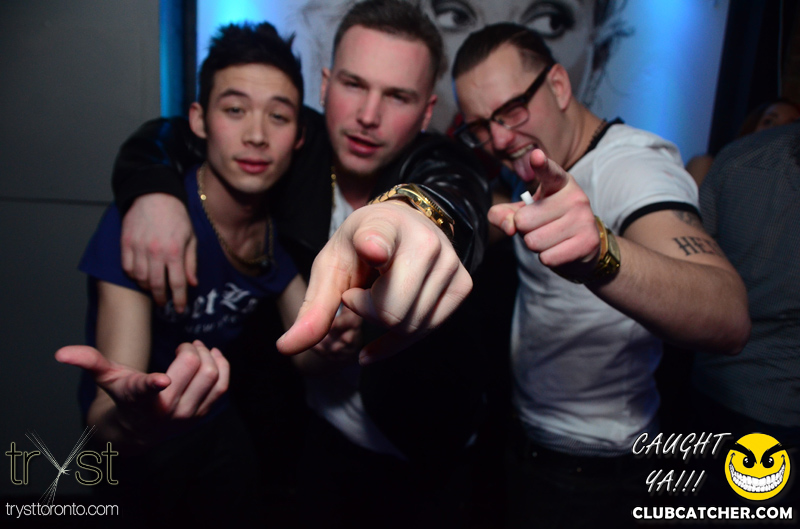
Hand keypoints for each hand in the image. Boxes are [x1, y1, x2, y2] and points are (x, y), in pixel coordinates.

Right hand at [56, 340, 228, 441]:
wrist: (138, 431)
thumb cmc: (123, 397)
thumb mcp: (106, 379)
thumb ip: (89, 361)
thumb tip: (61, 353)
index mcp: (141, 398)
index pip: (149, 391)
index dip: (155, 384)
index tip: (160, 379)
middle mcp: (167, 409)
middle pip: (194, 368)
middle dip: (192, 348)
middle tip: (185, 346)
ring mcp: (188, 414)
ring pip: (212, 375)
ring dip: (208, 355)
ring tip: (198, 350)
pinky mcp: (203, 413)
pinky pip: (222, 386)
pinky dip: (222, 366)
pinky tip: (213, 356)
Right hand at [121, 193, 197, 312]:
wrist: (155, 195)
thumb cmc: (177, 217)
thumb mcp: (191, 238)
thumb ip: (191, 262)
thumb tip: (192, 284)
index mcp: (175, 251)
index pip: (177, 283)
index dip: (178, 300)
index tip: (179, 310)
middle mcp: (155, 252)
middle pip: (156, 285)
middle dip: (161, 298)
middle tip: (164, 303)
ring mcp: (138, 247)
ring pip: (140, 278)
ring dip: (147, 287)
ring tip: (153, 288)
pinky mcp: (126, 243)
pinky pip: (127, 267)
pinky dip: (134, 275)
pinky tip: (141, 275)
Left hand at [277, 202, 472, 362]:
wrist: (402, 226)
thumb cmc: (360, 247)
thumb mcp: (332, 267)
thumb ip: (313, 309)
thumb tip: (285, 349)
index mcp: (382, 226)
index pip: (379, 237)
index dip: (375, 245)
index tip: (372, 248)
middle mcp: (423, 240)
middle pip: (391, 312)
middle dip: (366, 313)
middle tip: (359, 294)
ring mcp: (449, 261)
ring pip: (410, 325)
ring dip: (383, 323)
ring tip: (378, 296)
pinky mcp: (463, 283)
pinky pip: (428, 330)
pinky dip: (400, 340)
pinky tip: (383, 334)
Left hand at [489, 149, 600, 276]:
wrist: (582, 245)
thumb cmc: (546, 223)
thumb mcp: (521, 212)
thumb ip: (502, 214)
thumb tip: (509, 227)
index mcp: (559, 182)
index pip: (549, 172)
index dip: (541, 165)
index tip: (536, 156)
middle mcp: (575, 196)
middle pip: (524, 221)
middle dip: (524, 230)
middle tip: (540, 227)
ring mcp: (584, 218)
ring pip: (534, 241)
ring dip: (535, 245)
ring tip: (550, 238)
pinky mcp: (588, 241)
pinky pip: (548, 257)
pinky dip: (547, 258)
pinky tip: (559, 250)